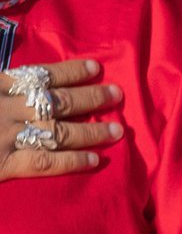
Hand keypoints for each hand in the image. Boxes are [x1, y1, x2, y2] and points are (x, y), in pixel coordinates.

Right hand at [0, 58, 123, 180]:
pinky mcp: (4, 164)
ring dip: (92, 131)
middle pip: (59, 101)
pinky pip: (44, 162)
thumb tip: (26, 85)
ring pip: (59, 132)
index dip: (72, 71)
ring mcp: (7, 136)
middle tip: (117, 95)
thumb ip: (2, 88)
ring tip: (117, 131)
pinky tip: (94, 160)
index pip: (42, 75)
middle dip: (91, 98)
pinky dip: (72, 160)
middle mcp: (8, 108)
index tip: (96, 68)